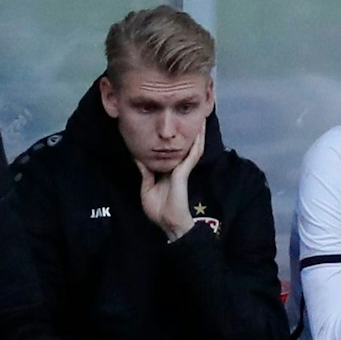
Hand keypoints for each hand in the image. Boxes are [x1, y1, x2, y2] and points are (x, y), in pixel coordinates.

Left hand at [138, 124, 204, 240]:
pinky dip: (197, 141)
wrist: (168, 223)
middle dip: (190, 133)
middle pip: (186, 147)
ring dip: (198, 133)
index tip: (173, 128)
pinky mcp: (184, 172)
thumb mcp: (147, 187)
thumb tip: (139, 158)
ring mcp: (183, 170)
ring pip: (193, 147)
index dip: (174, 141)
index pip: (172, 153)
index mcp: (170, 173)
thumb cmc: (159, 210)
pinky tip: (200, 130)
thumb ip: (145, 172)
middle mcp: (178, 169)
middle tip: (191, 117)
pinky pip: (193, 153)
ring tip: (201, 118)